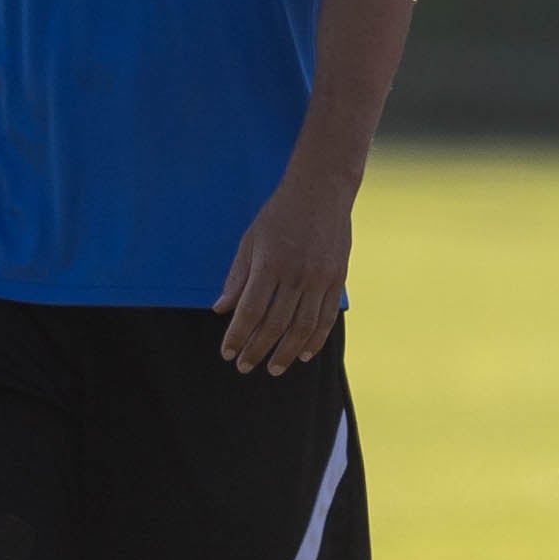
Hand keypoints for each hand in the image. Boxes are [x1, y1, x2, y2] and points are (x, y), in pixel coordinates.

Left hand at [214, 176, 350, 375]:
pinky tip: (303, 353)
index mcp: (270, 264)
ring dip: (286, 353)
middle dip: (257, 350)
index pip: (250, 311)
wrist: (322, 190)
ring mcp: (320, 279)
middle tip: (245, 367)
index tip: (227, 354)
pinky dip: (315, 339)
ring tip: (274, 369)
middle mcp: (296, 275)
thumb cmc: (279, 213)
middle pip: (275, 325)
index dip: (237, 336)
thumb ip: (237, 277)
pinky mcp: (337, 279)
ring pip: (302, 328)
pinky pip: (326, 318)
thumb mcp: (250, 240)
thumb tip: (221, 309)